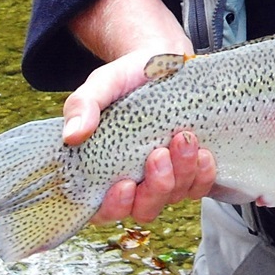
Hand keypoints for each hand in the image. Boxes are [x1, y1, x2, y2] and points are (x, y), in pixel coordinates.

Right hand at [62, 50, 217, 224]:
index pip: (104, 211)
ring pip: (174, 196)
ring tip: (183, 140)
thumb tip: (72, 135)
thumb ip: (83, 106)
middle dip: (156, 187)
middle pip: (145, 209)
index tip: (125, 183)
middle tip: (159, 154)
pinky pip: (199, 186)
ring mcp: (165, 177)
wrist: (161, 63)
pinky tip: (203, 153)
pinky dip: (203, 175)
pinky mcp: (190, 169)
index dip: (115, 206)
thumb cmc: (125, 79)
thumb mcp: (101, 85)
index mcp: (103, 171)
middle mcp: (135, 182)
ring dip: (181, 174)